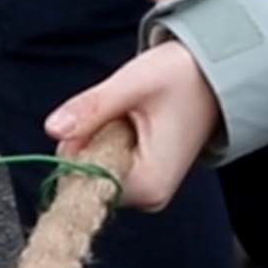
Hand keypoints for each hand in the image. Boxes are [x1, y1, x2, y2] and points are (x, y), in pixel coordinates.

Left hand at [45, 42, 220, 212]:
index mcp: (149, 185)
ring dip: (101, 135)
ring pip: (95, 166)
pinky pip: (107, 161)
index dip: (80, 144)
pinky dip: (109, 137)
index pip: (84, 180)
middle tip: (124, 110)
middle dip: (91, 138)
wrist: (214, 71)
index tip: (103, 116)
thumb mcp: (133, 84)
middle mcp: (149, 196)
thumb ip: (92, 108)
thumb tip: (52, 129)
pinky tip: (133, 120)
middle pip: (87, 175)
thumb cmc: (183, 76)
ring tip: (133, 112)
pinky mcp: (144, 177)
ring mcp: (147, 188)